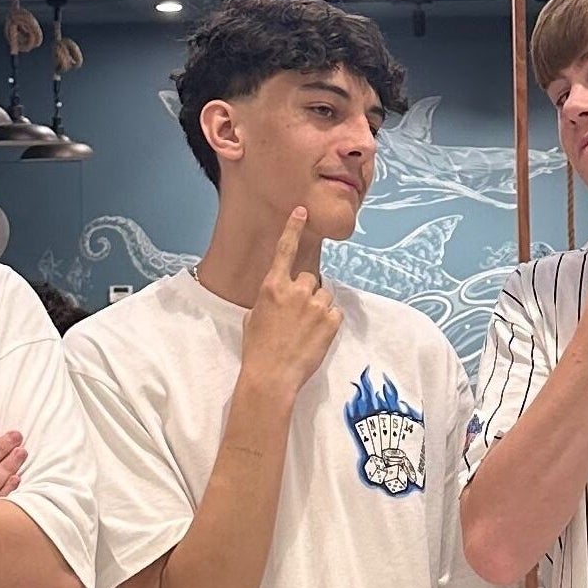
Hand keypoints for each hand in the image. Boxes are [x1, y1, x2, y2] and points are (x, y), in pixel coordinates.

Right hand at [240, 208, 341, 393]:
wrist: (272, 376)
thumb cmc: (257, 349)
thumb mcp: (253, 318)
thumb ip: (268, 300)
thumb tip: (278, 297)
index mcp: (272, 287)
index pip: (285, 250)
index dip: (293, 228)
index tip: (301, 211)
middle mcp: (295, 290)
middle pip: (309, 278)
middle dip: (307, 293)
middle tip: (297, 316)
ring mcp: (315, 305)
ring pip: (324, 296)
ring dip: (318, 309)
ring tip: (305, 331)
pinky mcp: (331, 320)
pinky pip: (334, 313)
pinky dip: (328, 323)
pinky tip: (314, 337)